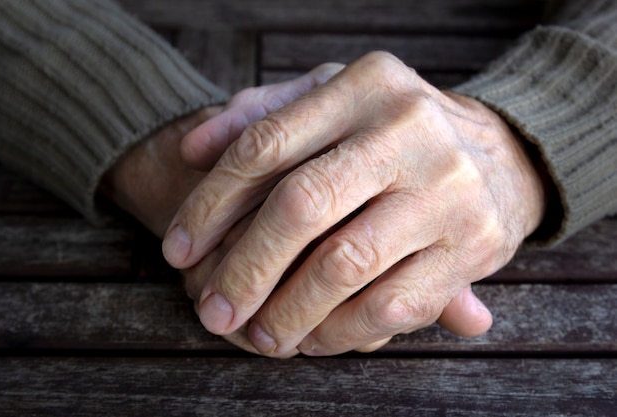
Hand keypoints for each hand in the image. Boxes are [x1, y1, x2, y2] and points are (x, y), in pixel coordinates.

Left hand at [164, 51, 532, 356]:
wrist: (502, 153)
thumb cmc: (393, 129)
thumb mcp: (333, 100)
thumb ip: (262, 114)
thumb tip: (191, 150)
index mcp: (364, 84)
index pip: (264, 144)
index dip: (209, 203)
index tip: (178, 249)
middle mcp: (408, 129)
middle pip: (301, 205)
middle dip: (244, 269)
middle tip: (212, 312)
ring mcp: (447, 189)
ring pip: (345, 264)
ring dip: (289, 312)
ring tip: (259, 336)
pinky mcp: (473, 245)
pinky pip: (393, 305)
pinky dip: (342, 332)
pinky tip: (312, 338)